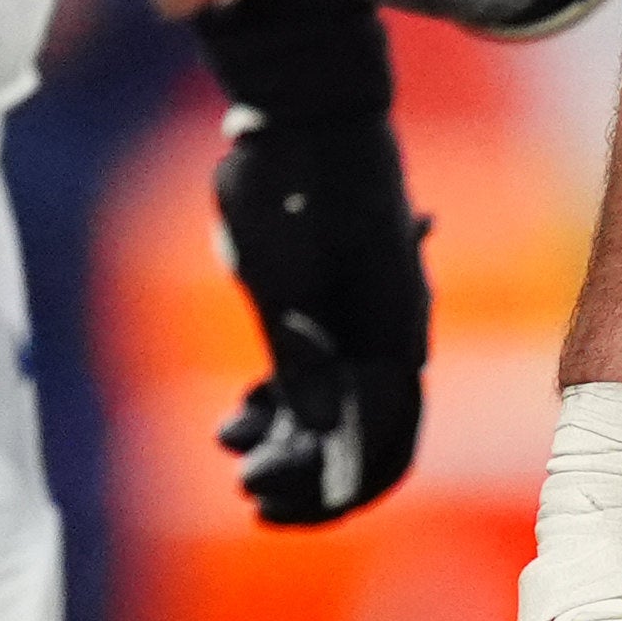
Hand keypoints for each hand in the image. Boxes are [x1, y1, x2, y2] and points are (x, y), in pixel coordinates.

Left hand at [195, 0, 428, 522]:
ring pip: (330, 410)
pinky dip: (279, 404)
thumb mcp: (287, 284)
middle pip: (359, 438)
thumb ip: (305, 368)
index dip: (337, 493)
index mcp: (393, 339)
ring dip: (285, 441)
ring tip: (229, 445)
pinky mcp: (324, 302)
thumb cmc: (296, 190)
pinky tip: (235, 417)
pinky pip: (312, 376)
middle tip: (246, 490)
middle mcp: (386, 338)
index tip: (274, 510)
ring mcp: (357, 321)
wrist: (299, 109)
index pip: (385, 446)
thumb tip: (321, 444)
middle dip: (304, 474)